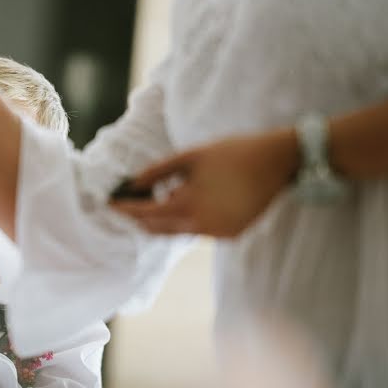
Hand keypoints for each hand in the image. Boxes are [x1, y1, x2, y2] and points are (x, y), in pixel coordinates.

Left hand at [111, 128, 299, 237]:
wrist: (278, 161)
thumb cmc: (232, 153)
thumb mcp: (191, 157)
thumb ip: (159, 171)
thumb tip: (133, 183)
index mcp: (190, 205)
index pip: (147, 214)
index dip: (126, 209)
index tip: (109, 204)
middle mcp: (203, 226)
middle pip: (160, 229)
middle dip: (142, 217)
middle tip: (126, 205)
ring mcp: (219, 234)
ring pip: (180, 231)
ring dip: (166, 218)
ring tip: (157, 199)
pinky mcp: (231, 235)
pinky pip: (200, 231)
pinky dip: (188, 220)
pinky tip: (187, 203)